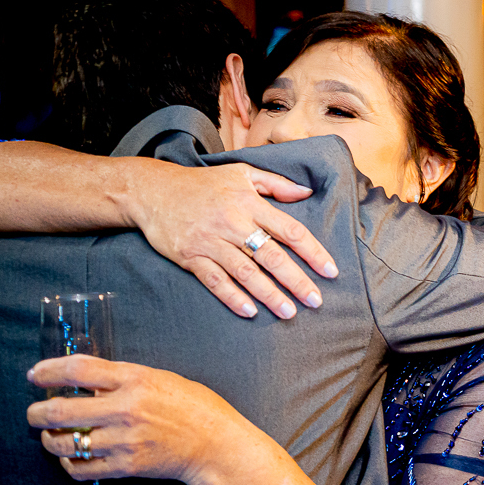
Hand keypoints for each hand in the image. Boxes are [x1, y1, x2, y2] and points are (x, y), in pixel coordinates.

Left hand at [26, 354, 251, 484]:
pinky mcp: (126, 466)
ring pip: (66, 442)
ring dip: (50, 440)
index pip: (78, 369)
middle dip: (37, 412)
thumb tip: (85, 382)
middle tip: (34, 412)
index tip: (36, 375)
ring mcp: (125, 440)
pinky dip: (69, 464)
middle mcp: (126, 409)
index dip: (49, 371)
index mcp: (136, 379)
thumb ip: (123, 379)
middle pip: (61, 409)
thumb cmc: (195, 408)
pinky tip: (73, 457)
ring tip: (51, 436)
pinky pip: (81, 469)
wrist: (216, 444)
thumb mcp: (161, 379)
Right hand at [126, 162, 338, 318]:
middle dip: (296, 280)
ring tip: (289, 312)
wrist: (152, 190)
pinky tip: (250, 311)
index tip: (331, 271)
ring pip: (246, 272)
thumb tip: (307, 191)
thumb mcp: (242, 172)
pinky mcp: (190, 256)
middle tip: (316, 300)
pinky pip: (215, 280)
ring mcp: (210, 241)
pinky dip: (232, 297)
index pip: (290, 230)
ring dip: (269, 294)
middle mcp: (232, 222)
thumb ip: (276, 184)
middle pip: (272, 255)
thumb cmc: (203, 183)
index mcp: (249, 203)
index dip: (313, 252)